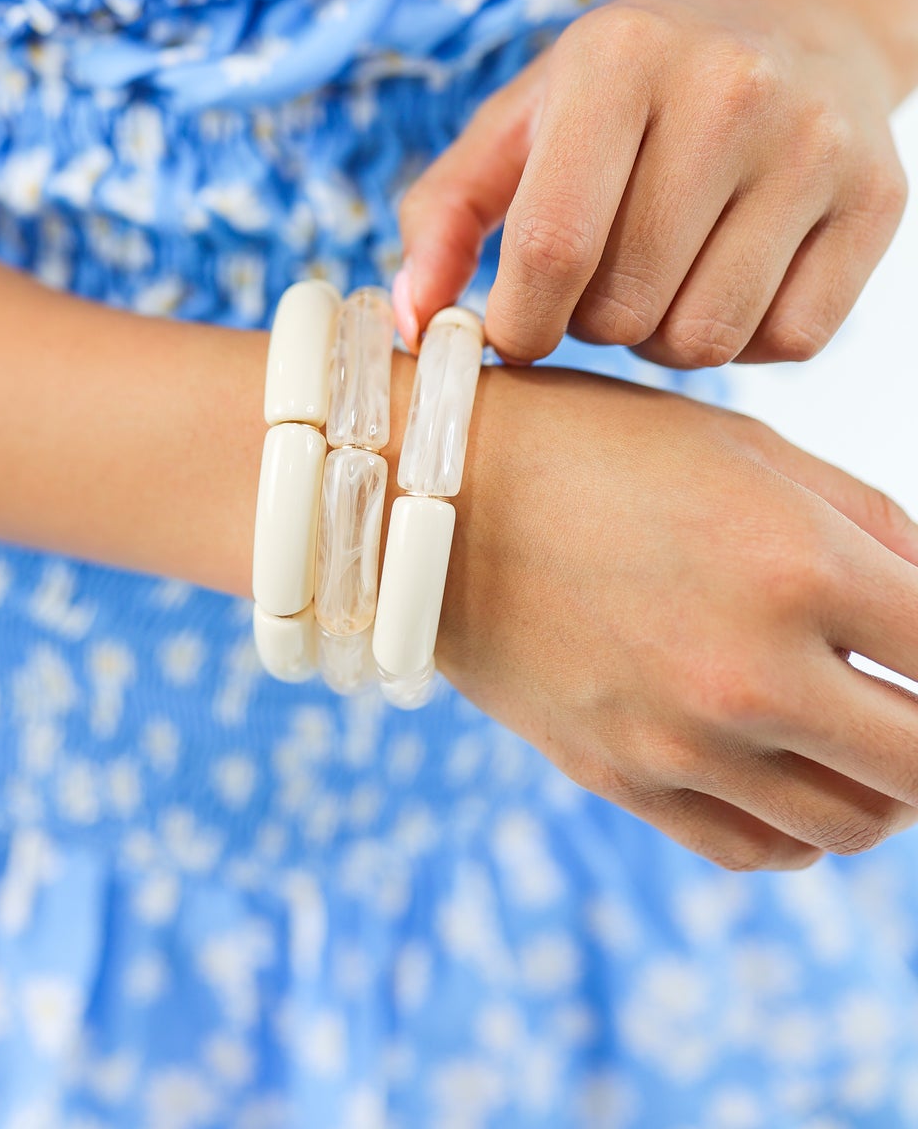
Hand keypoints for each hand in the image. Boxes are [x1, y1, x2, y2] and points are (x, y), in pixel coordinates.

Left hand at [395, 0, 908, 365]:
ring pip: (707, 338)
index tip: (512, 329)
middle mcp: (730, 90)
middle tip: (596, 280)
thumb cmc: (626, 85)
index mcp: (619, 57)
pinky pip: (790, 340)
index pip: (553, 244)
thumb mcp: (522, 118)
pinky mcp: (880, 196)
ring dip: (663, 337)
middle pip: (625, 304)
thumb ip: (443, 213)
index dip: (518, 321)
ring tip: (659, 275)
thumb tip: (411, 323)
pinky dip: (744, 336)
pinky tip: (728, 275)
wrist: (795, 17)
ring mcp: (816, 144)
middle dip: (590, 322)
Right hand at [439, 363, 917, 868]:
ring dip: (884, 786)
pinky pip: (761, 849)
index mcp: (796, 562)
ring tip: (860, 730)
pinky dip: (803, 826)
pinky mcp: (626, 780)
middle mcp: (750, 669)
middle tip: (907, 693)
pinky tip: (787, 764)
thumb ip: (873, 527)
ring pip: (855, 824)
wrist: (427, 499)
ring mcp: (683, 740)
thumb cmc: (598, 448)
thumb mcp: (747, 449)